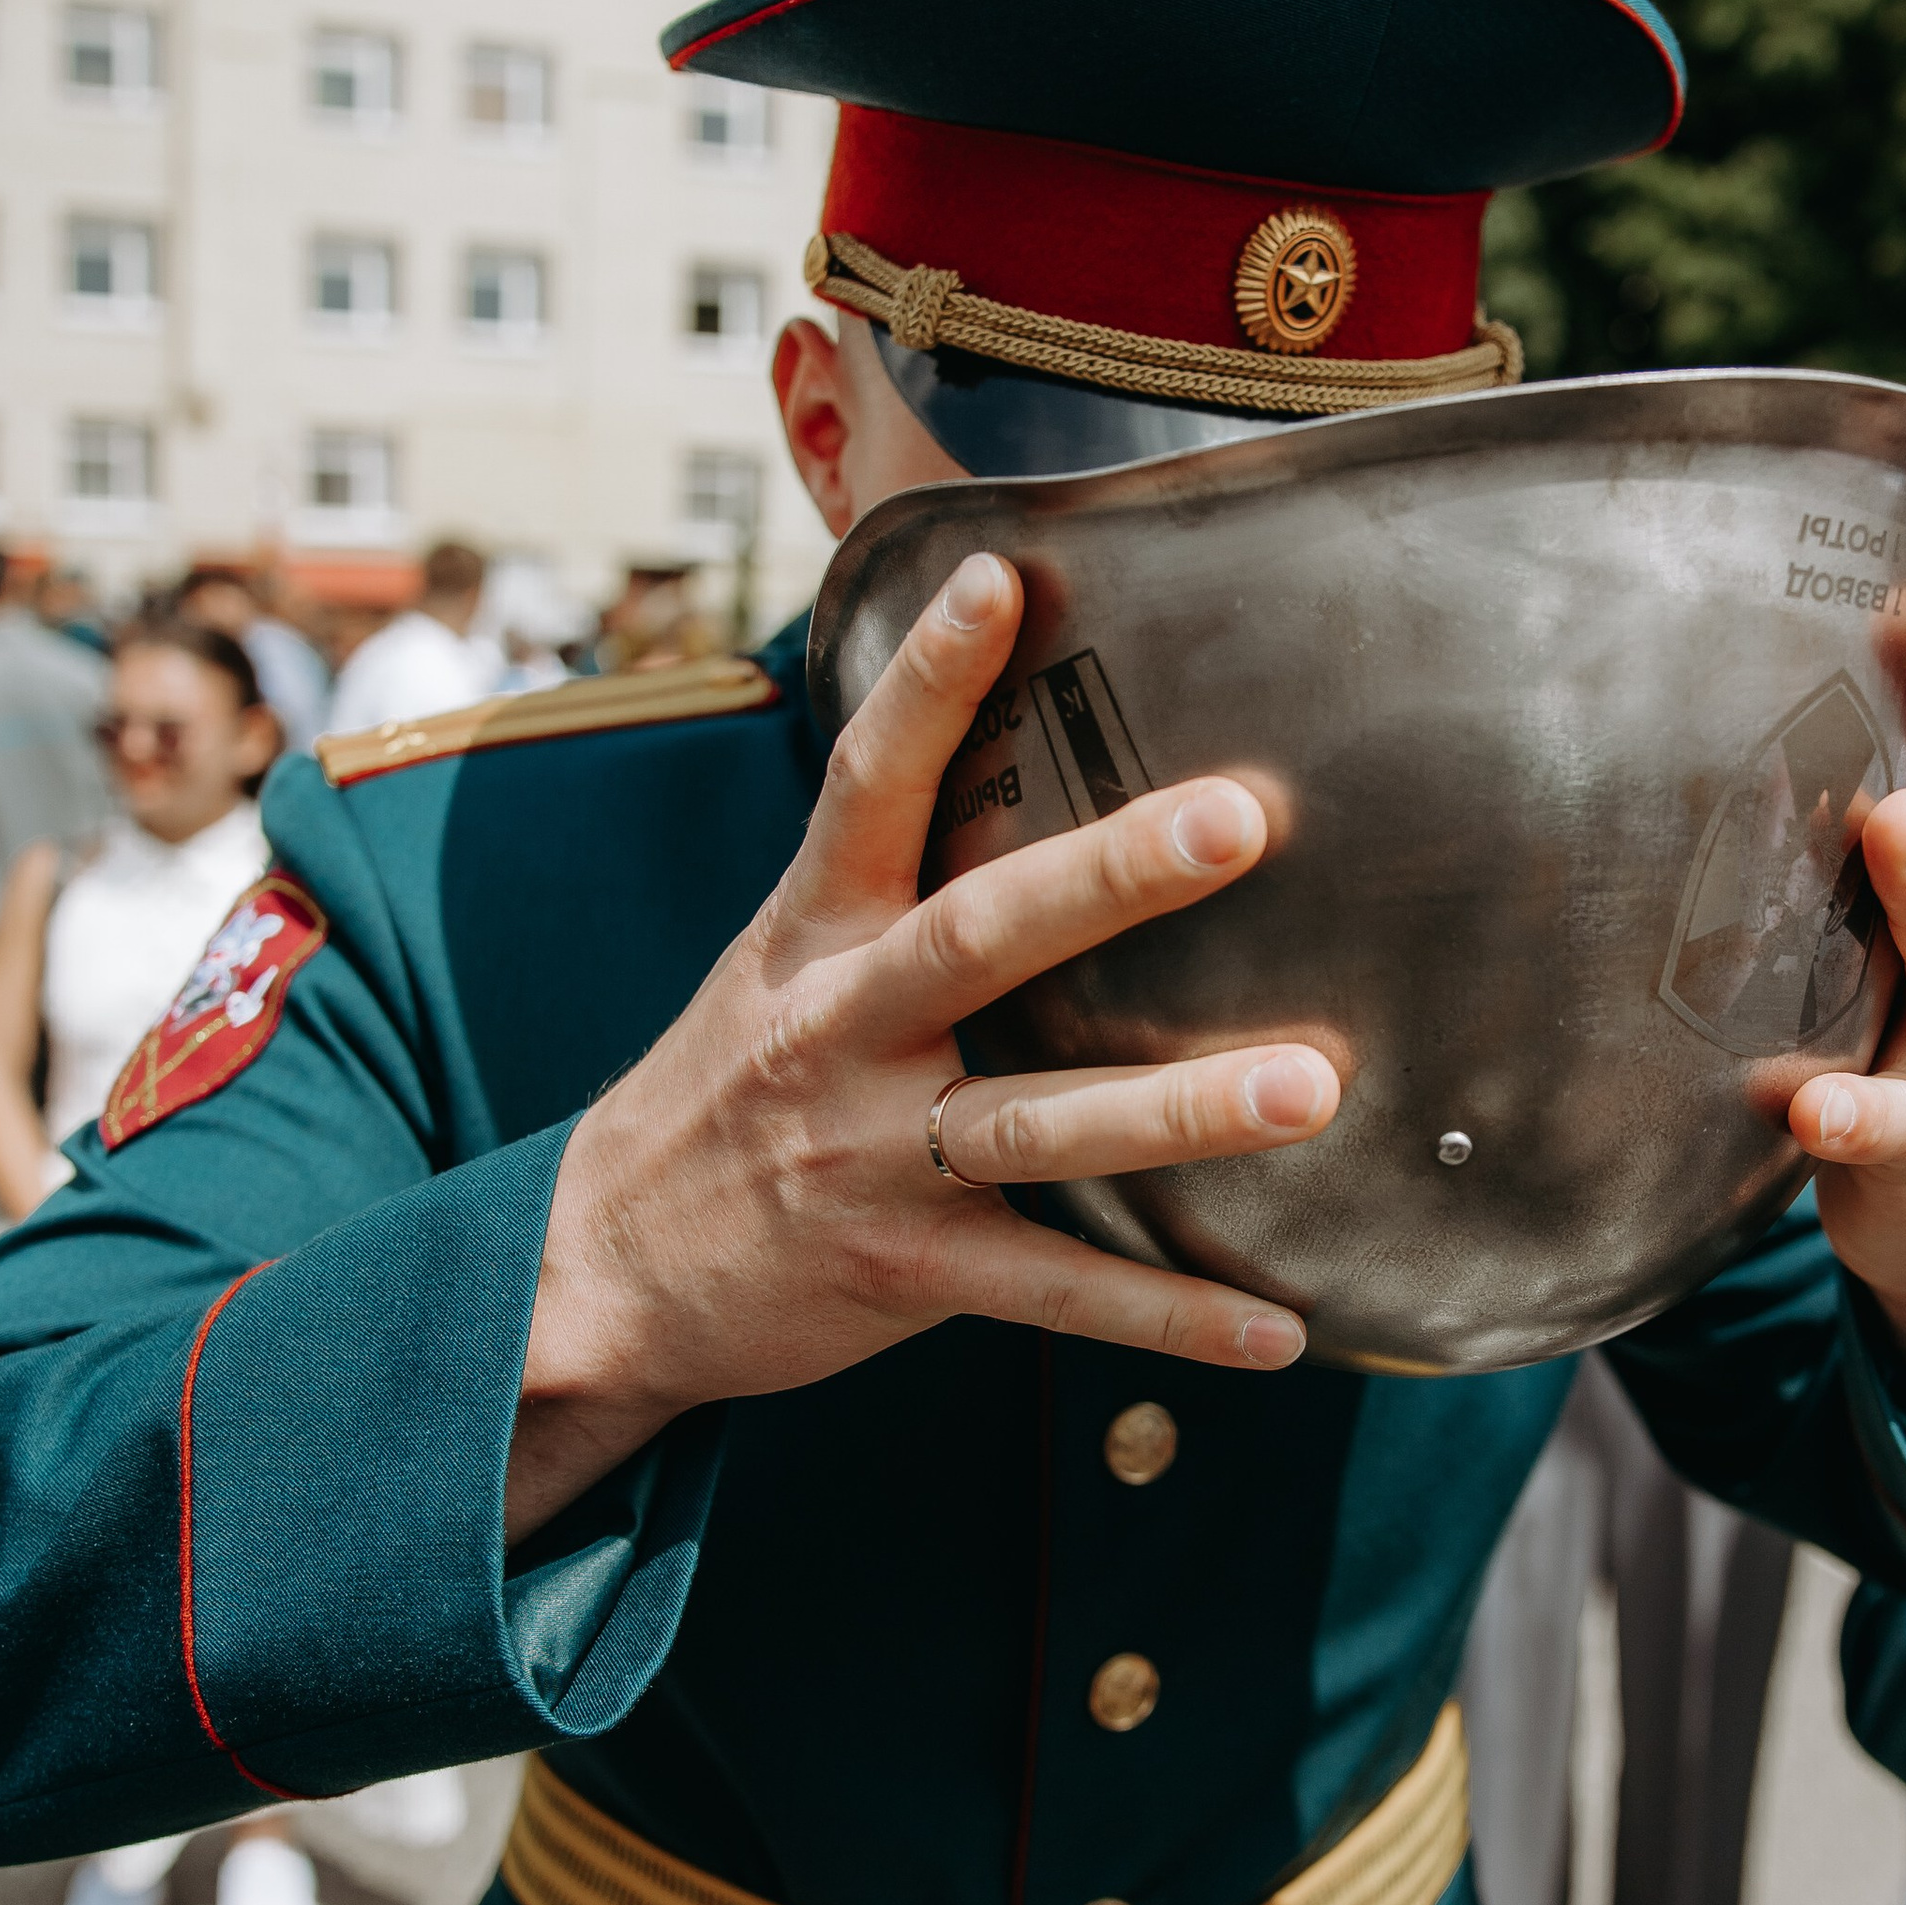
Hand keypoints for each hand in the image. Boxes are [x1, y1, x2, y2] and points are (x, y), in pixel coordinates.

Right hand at [508, 555, 1338, 1540]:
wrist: (597, 1270)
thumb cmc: (731, 1087)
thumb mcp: (780, 958)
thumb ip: (894, 873)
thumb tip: (1018, 742)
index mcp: (814, 934)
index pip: (867, 783)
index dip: (928, 679)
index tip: (1000, 574)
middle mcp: (841, 1031)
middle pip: (980, 935)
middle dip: (1111, 877)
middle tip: (1239, 820)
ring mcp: (872, 1156)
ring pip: (1037, 1123)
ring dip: (1178, 1111)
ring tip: (1308, 1087)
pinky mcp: (905, 1272)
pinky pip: (1055, 1293)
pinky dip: (1168, 1315)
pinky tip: (1279, 1330)